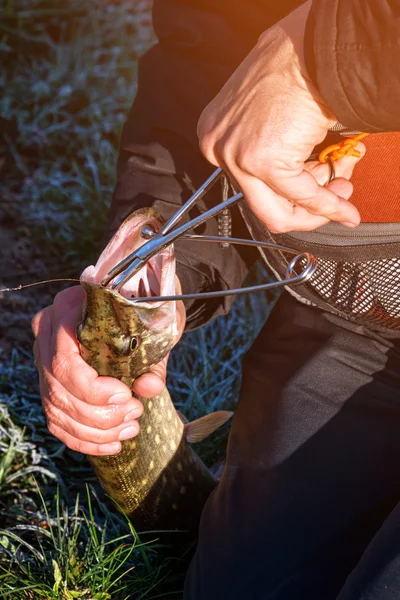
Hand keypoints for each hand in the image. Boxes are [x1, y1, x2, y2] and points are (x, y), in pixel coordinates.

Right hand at [32, 283, 184, 455]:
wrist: (138, 302)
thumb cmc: (145, 310)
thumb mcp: (155, 327)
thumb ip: (153, 359)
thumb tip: (150, 387)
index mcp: (68, 309)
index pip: (64, 360)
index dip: (92, 388)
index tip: (125, 394)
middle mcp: (48, 333)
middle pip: (59, 388)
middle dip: (98, 414)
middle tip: (135, 413)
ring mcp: (45, 359)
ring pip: (56, 408)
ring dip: (94, 430)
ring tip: (130, 429)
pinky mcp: (51, 381)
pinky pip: (57, 420)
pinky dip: (84, 439)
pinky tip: (111, 444)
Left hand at [198, 1, 365, 232]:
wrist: (309, 47)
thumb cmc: (294, 70)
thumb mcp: (269, 120)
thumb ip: (279, 160)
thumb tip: (305, 190)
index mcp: (216, 138)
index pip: (250, 189)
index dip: (290, 198)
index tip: (316, 196)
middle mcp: (219, 149)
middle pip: (261, 207)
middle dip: (304, 211)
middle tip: (333, 197)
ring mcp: (236, 158)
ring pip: (278, 211)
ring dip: (320, 205)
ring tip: (344, 184)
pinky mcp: (262, 162)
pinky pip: (303, 196)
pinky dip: (329, 206)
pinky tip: (346, 210)